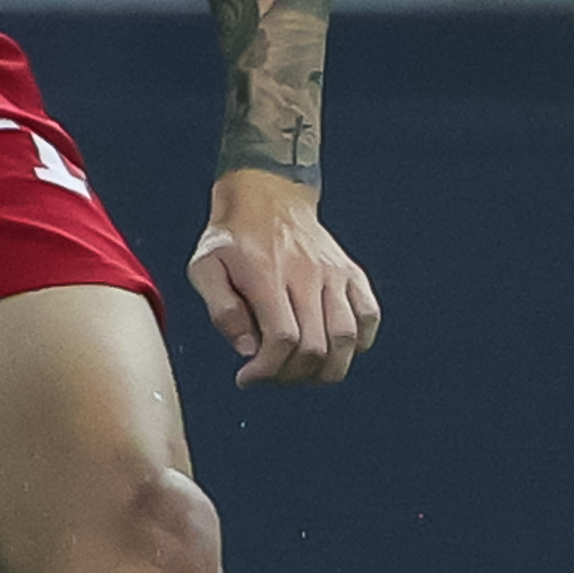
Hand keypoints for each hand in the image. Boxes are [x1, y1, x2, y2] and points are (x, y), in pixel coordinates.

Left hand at [188, 168, 382, 388]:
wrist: (266, 194)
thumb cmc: (232, 235)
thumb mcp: (204, 267)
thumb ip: (221, 310)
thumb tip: (247, 349)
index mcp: (267, 276)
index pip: (282, 338)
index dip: (268, 369)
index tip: (248, 377)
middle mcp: (307, 275)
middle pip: (316, 346)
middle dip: (292, 375)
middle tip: (272, 375)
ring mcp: (334, 274)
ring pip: (348, 338)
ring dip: (327, 369)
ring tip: (301, 370)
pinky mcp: (351, 273)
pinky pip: (369, 316)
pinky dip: (358, 343)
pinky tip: (332, 349)